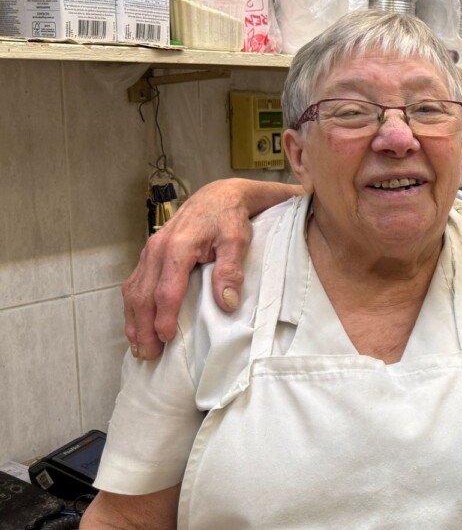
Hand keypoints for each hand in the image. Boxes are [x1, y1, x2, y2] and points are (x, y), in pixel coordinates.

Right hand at [122, 179, 254, 359]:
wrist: (218, 196)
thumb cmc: (229, 218)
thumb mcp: (238, 240)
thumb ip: (231, 270)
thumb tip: (227, 303)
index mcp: (177, 247)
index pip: (166, 290)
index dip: (164, 317)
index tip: (166, 339)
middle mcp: (156, 249)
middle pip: (143, 295)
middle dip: (143, 328)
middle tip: (149, 355)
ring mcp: (149, 251)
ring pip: (133, 291)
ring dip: (133, 321)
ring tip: (138, 348)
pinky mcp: (148, 255)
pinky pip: (134, 284)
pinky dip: (132, 307)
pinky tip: (136, 325)